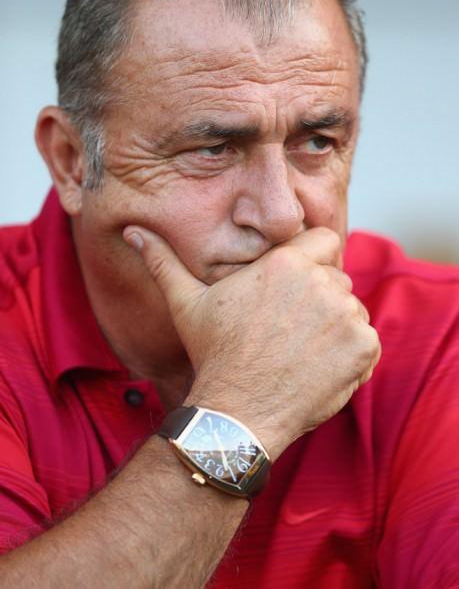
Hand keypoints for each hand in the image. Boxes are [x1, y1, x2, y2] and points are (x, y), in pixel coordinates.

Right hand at [124, 226, 380, 460]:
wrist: (237, 413)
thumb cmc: (213, 354)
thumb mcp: (186, 303)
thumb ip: (164, 261)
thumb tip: (133, 231)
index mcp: (286, 262)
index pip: (323, 240)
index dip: (311, 261)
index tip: (294, 288)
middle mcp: (322, 282)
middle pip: (337, 278)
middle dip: (320, 298)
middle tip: (289, 328)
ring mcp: (347, 316)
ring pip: (353, 310)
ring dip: (336, 326)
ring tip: (300, 351)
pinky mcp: (363, 348)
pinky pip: (368, 340)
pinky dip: (351, 355)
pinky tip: (319, 369)